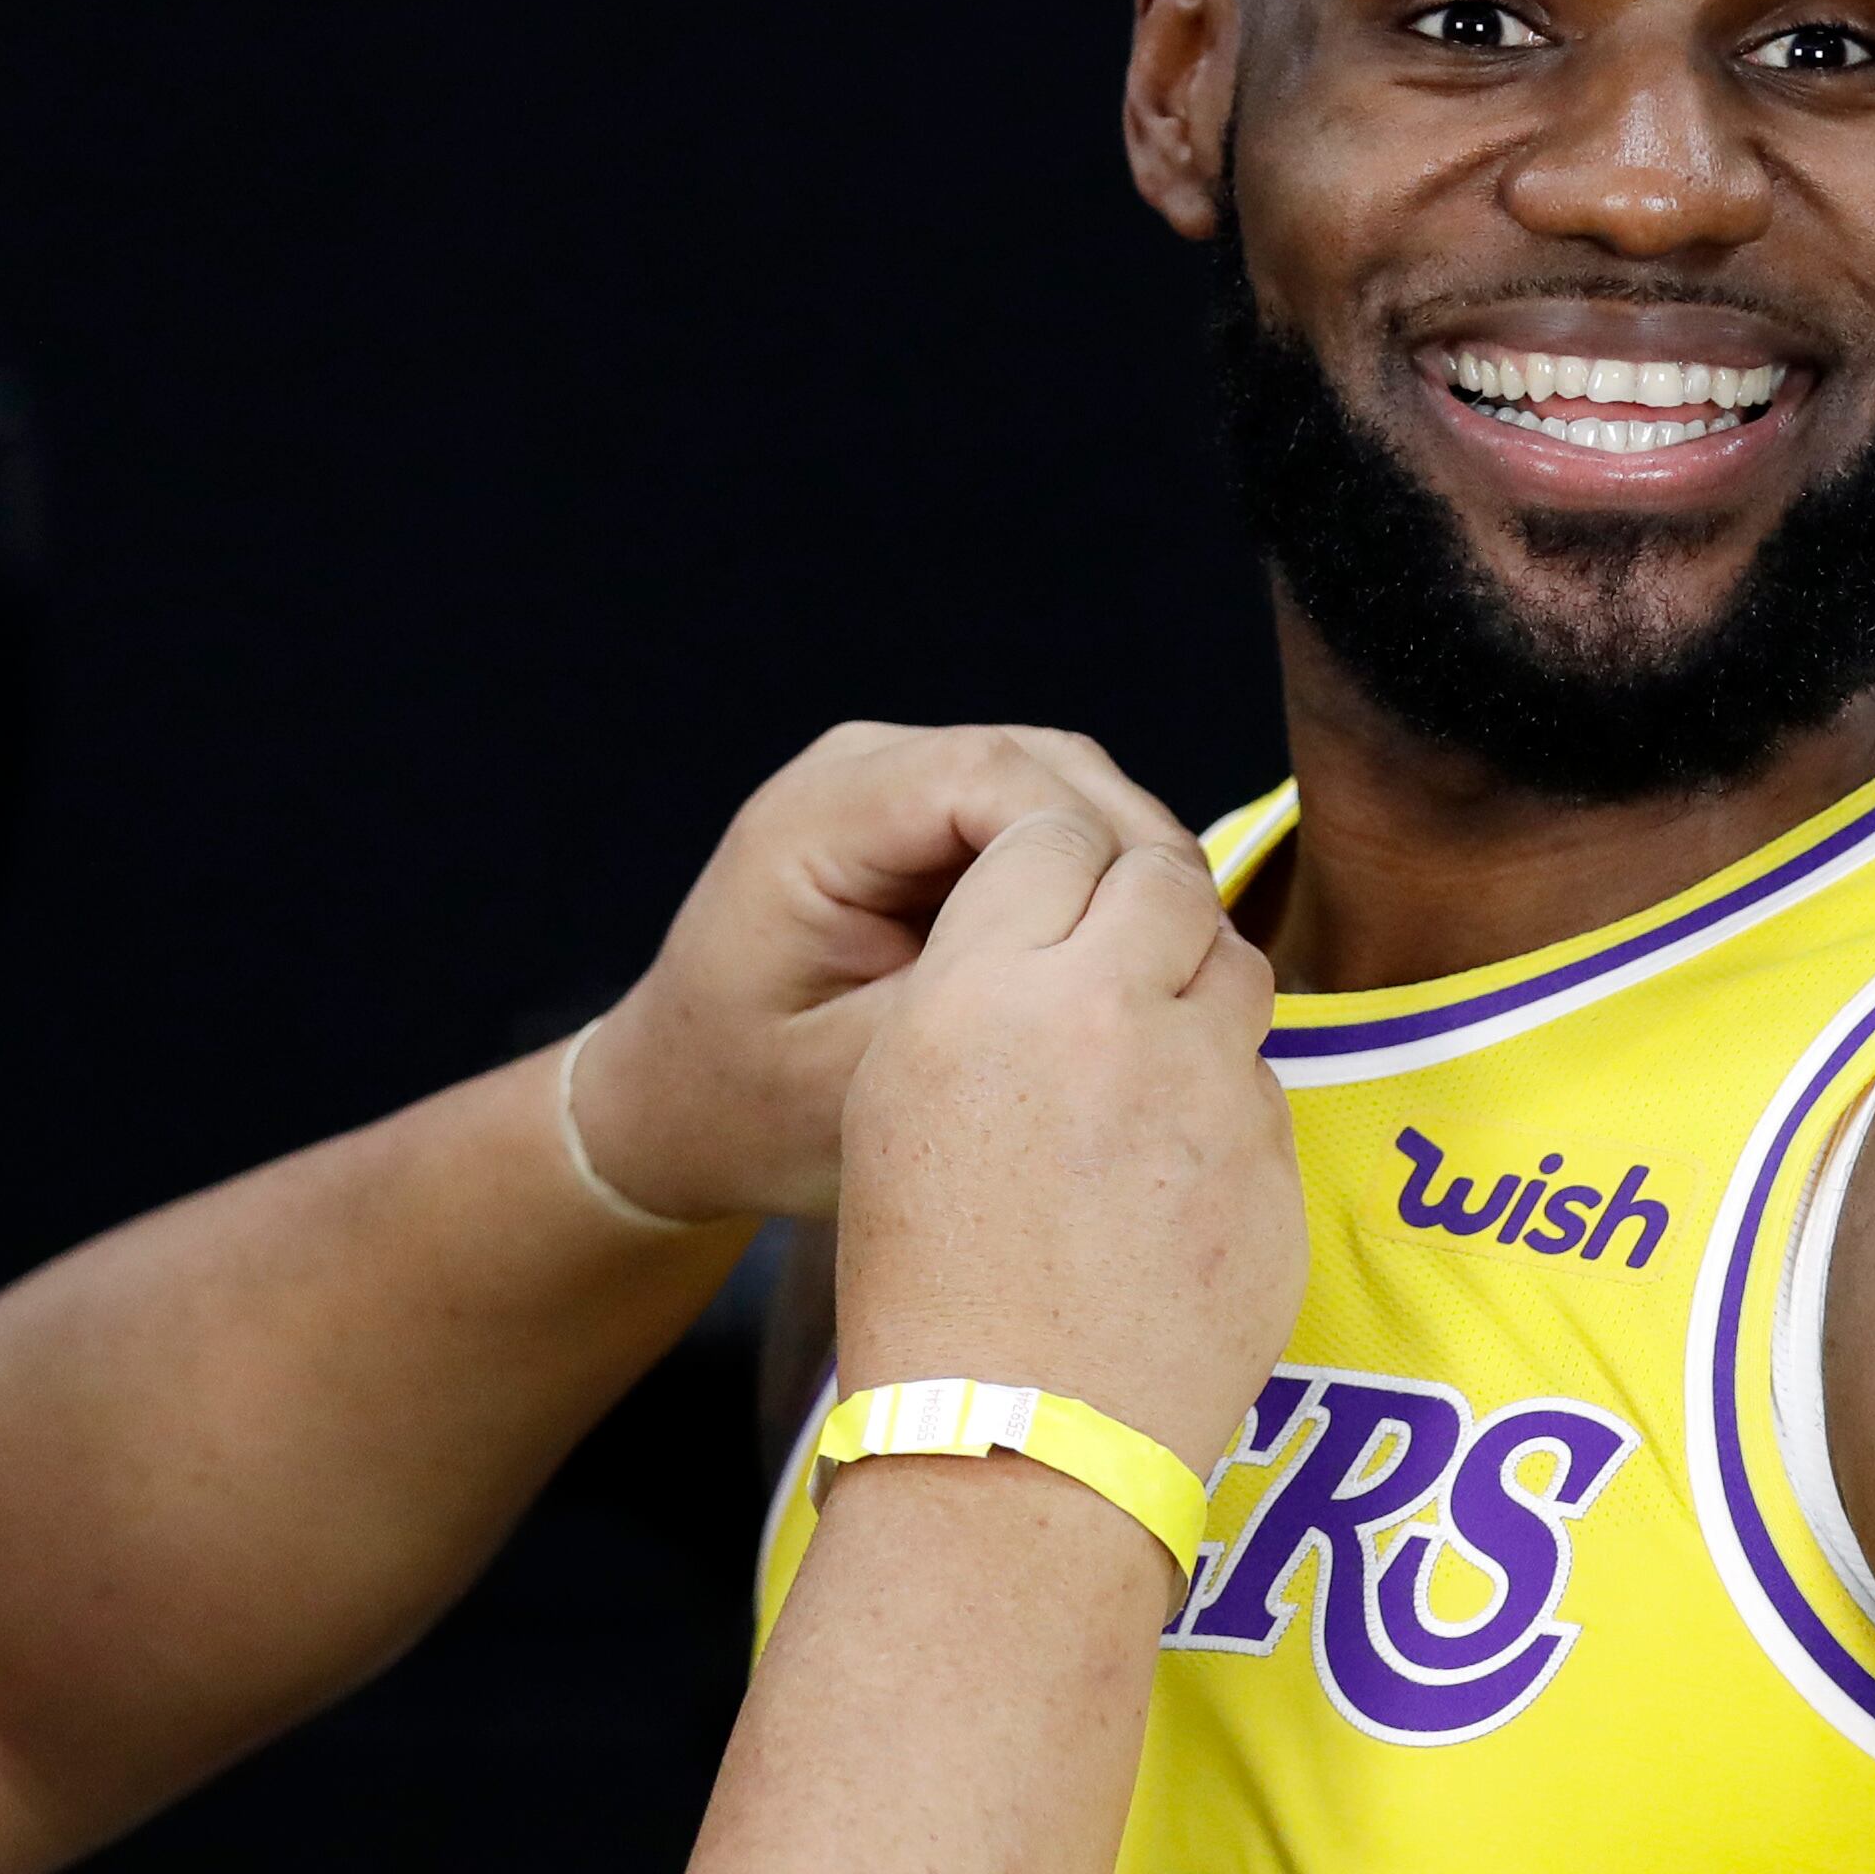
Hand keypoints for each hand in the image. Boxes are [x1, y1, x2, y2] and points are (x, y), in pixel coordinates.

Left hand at [567, 724, 1201, 1222]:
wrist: (675, 1106)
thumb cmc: (745, 1109)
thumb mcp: (852, 1081)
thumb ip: (974, 1008)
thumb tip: (1111, 970)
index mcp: (816, 821)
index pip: (993, 777)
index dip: (1097, 846)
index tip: (1153, 942)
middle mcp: (858, 772)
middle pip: (1042, 764)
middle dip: (1130, 853)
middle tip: (1199, 958)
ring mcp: (896, 785)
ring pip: (1061, 783)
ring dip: (1124, 864)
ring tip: (1178, 960)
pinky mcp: (930, 821)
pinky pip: (1041, 819)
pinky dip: (1094, 878)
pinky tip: (1130, 955)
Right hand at [827, 808, 1302, 1474]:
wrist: (1012, 1445)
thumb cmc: (928, 1279)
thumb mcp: (897, 1099)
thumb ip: (982, 979)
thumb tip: (1062, 906)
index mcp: (985, 990)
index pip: (1052, 832)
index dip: (1057, 858)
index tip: (1054, 896)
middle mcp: (1105, 1015)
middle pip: (1163, 876)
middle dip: (1142, 903)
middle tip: (1114, 960)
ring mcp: (1206, 1088)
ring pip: (1236, 966)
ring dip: (1197, 989)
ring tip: (1141, 1065)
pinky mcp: (1273, 1162)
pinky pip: (1260, 1082)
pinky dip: (1221, 1101)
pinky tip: (1167, 1173)